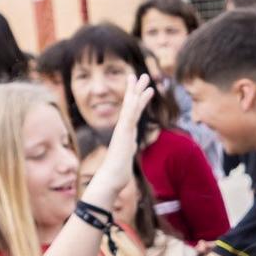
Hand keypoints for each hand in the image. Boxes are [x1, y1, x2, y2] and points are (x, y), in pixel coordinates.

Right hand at [83, 74, 156, 207]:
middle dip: (136, 90)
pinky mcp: (124, 134)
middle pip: (130, 105)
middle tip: (142, 75)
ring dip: (138, 91)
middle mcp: (122, 129)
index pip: (130, 112)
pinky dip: (136, 103)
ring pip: (131, 106)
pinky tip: (143, 94)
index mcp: (124, 132)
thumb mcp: (126, 156)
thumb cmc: (117, 172)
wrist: (110, 180)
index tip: (140, 87)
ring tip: (145, 78)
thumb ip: (128, 147)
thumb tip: (130, 144)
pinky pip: (131, 115)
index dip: (135, 99)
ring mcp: (122, 130)